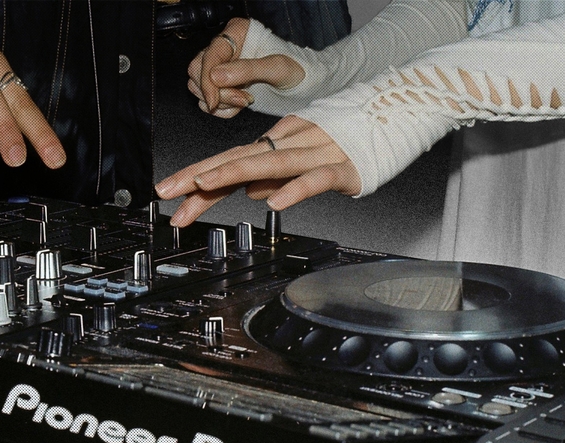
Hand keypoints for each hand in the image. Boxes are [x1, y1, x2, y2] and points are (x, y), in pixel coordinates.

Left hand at [154, 116, 360, 226]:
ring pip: (271, 163)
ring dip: (233, 174)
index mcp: (278, 142)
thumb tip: (250, 192)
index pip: (229, 159)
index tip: (167, 193)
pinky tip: (274, 203)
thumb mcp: (303, 160)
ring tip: (203, 186)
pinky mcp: (344, 167)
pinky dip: (294, 190)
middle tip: (166, 192)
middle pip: (237, 159)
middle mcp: (291, 142)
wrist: (398, 117)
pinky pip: (316, 179)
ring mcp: (316, 152)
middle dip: (198, 177)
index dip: (196, 176)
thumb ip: (276, 177)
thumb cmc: (347, 141)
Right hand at [189, 18, 304, 117]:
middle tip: (243, 100)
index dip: (207, 81)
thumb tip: (215, 76)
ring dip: (219, 102)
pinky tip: (241, 105)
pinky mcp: (220, 84)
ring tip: (246, 100)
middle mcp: (224, 48)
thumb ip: (247, 69)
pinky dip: (221, 109)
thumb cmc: (295, 70)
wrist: (302, 84)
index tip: (214, 101)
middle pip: (197, 72)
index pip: (208, 57)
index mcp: (236, 32)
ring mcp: (220, 66)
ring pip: (198, 88)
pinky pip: (206, 100)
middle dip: (216, 92)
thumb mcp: (277, 68)